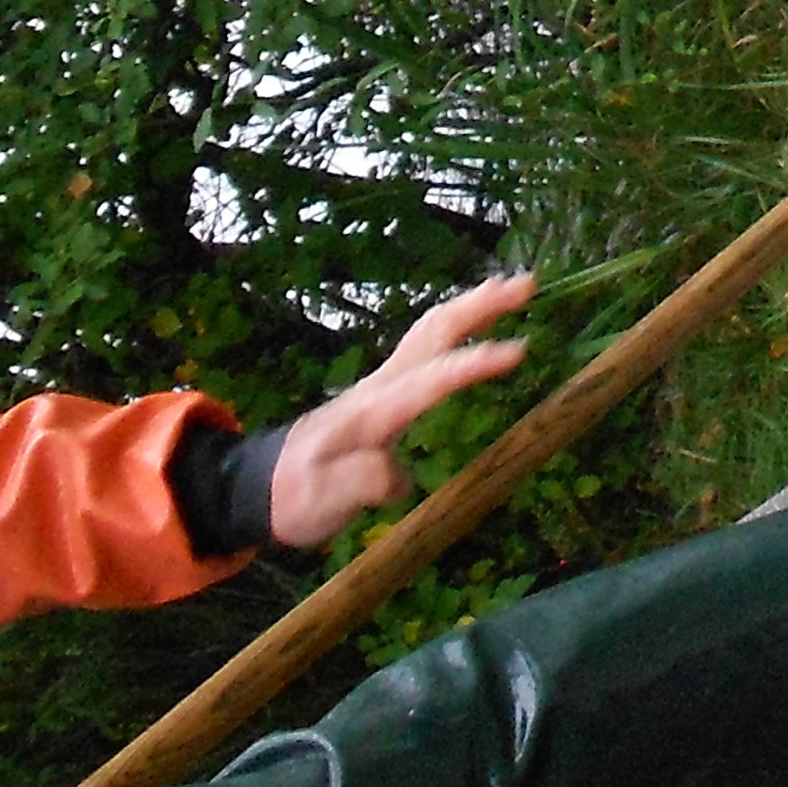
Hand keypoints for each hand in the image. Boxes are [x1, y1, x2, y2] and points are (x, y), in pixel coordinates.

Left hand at [264, 269, 535, 549]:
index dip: (473, 363)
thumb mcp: (321, 502)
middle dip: (480, 306)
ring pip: (430, 331)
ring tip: (513, 288)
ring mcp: (382, 384)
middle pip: (433, 333)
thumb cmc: (294, 495)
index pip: (430, 380)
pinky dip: (456, 323)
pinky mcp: (384, 391)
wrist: (260, 485)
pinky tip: (474, 322)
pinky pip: (426, 345)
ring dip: (471, 305)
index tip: (518, 351)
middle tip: (527, 285)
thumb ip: (361, 482)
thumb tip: (400, 473)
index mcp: (373, 411)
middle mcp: (381, 386)